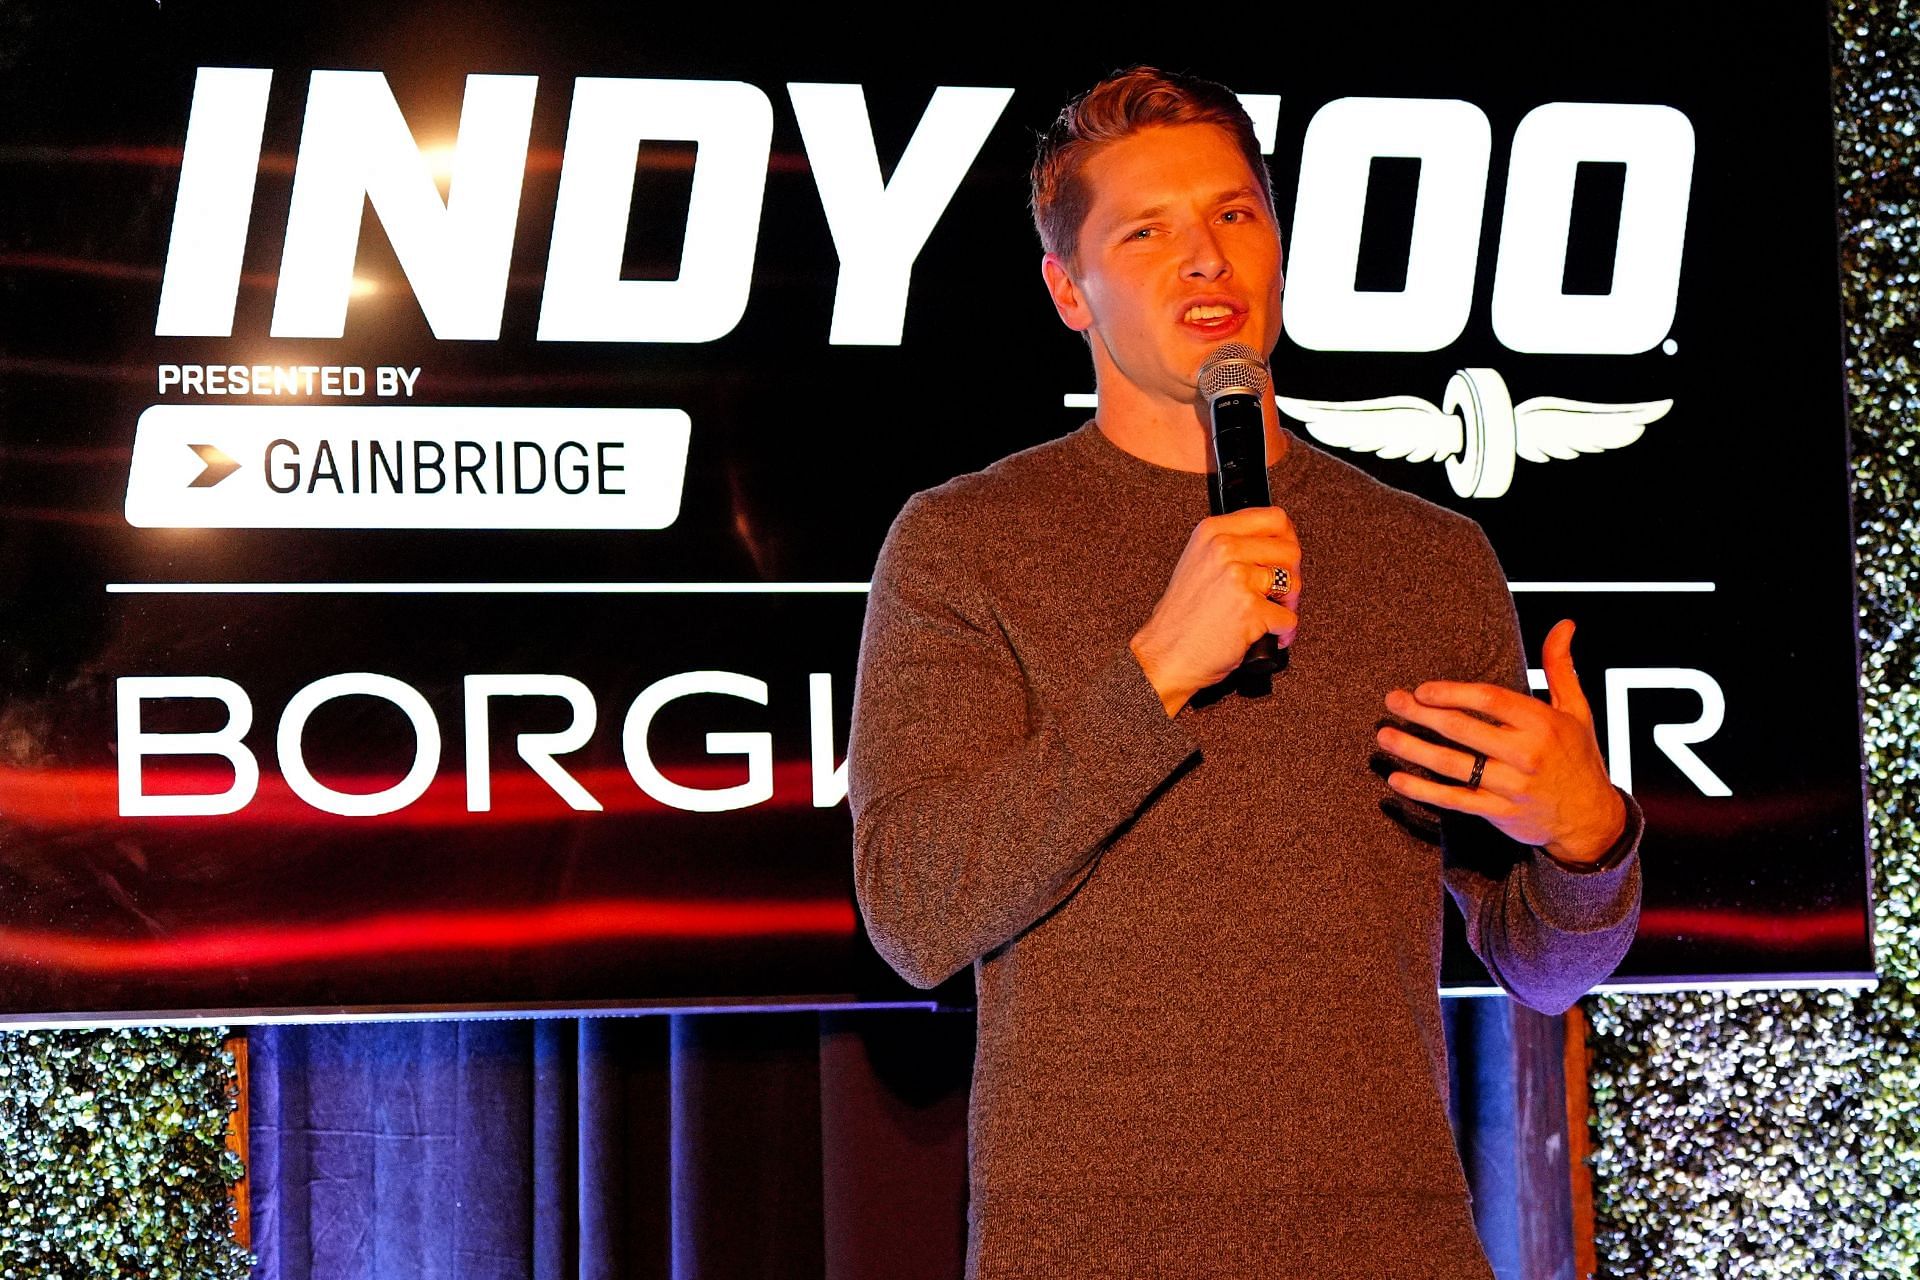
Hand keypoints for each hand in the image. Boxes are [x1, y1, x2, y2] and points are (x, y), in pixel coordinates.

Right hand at [1130, 506, 1300, 715]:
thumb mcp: (1198, 562)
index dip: (1287, 539)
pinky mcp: (1249, 609)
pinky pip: (1288, 618)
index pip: (1274, 518)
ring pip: (1293, 583)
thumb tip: (1275, 545)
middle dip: (1292, 576)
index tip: (1285, 557)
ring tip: (1272, 614)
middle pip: (1290, 550)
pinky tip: (1268, 636)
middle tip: (1280, 593)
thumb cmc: (1182, 616)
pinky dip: (1282, 633)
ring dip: (1289, 605)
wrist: (1165, 654)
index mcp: (1213, 531)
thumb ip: (1232, 545)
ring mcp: (1237, 578)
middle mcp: (1224, 549)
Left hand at [1373, 619, 1626, 863]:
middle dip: (1422, 714)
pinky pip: (1454, 800)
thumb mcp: (1576, 710)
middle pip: (1463, 730)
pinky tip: (1396, 779)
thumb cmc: (1578, 756)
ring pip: (1452, 766)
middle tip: (1392, 701)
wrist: (1591, 819)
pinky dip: (1422, 791)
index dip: (1452, 692)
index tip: (1422, 689)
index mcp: (1542, 724)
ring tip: (1383, 736)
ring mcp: (1511, 786)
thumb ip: (1560, 667)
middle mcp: (1526, 754)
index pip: (1490, 700)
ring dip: (1412, 750)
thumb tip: (1564, 624)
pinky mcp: (1499, 813)